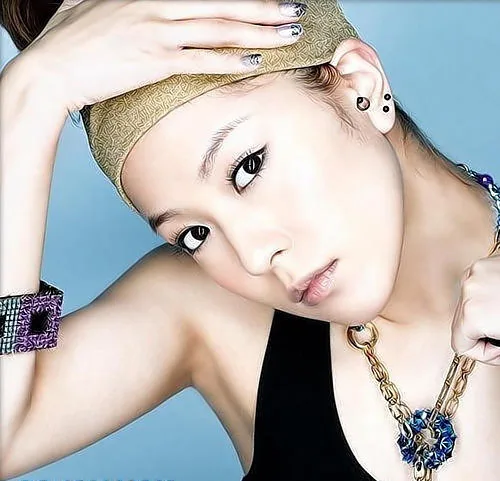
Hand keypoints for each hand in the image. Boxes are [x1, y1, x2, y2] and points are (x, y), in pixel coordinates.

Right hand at [20, 0, 306, 111]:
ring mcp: (156, 33)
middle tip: (295, 11)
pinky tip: (255, 62)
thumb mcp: (91, 4)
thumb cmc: (69, 39)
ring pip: (219, 30)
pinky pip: (200, 61)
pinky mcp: (153, 62)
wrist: (51, 70)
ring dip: (258, 32)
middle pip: (222, 5)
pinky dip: (230, 61)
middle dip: (264, 8)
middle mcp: (156, 7)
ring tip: (289, 35)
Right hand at [451, 251, 499, 364]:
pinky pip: (474, 288)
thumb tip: (485, 349)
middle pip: (459, 323)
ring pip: (466, 304)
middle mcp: (468, 292)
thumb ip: (491, 350)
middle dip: (481, 331)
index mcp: (473, 315)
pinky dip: (487, 295)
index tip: (499, 348)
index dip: (483, 353)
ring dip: (482, 312)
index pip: (459, 345)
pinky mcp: (482, 265)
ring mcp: (474, 275)